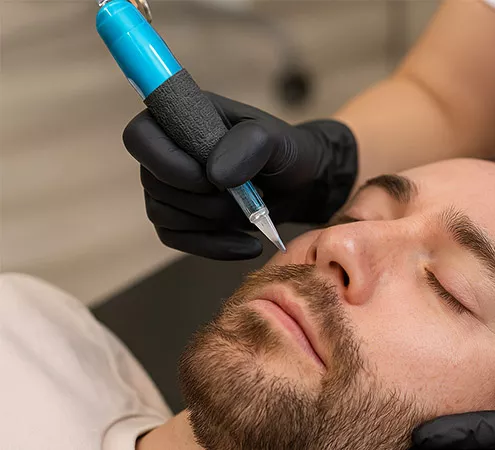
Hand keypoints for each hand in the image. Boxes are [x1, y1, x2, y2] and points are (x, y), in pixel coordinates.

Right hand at [123, 93, 356, 259]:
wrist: (301, 186)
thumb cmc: (286, 153)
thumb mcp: (277, 141)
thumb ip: (249, 145)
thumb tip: (214, 175)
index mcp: (182, 117)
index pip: (140, 136)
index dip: (166, 163)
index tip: (209, 177)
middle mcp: (168, 149)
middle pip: (153, 183)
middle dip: (202, 198)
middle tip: (243, 195)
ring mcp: (171, 186)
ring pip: (163, 214)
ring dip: (211, 221)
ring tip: (249, 212)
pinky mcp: (181, 218)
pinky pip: (177, 240)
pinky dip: (213, 247)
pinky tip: (247, 245)